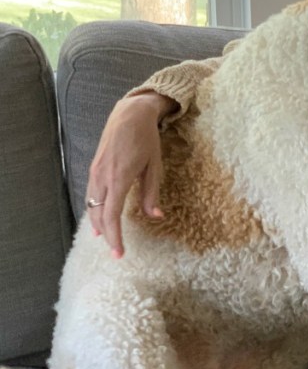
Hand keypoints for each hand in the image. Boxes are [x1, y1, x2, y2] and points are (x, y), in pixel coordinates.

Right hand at [86, 92, 176, 257]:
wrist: (129, 115)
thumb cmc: (146, 139)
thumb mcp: (154, 166)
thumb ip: (151, 193)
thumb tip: (156, 216)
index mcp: (119, 178)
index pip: (111, 216)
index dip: (115, 237)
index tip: (119, 253)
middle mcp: (102, 177)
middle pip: (98, 214)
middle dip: (107, 235)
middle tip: (116, 252)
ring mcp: (95, 172)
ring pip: (91, 205)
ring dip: (98, 223)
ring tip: (106, 238)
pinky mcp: (94, 167)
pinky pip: (91, 194)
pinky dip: (94, 209)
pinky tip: (99, 216)